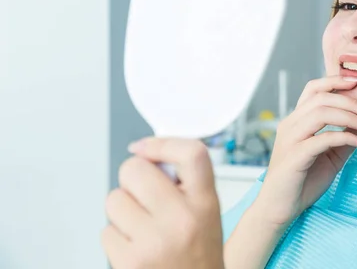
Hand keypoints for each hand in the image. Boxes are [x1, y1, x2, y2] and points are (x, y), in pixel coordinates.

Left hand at [101, 138, 223, 268]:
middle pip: (135, 169)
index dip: (163, 143)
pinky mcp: (131, 262)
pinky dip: (116, 240)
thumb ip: (184, 184)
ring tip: (143, 228)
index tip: (146, 148)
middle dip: (132, 179)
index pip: (192, 153)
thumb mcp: (207, 214)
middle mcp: (182, 219)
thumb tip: (146, 154)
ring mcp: (155, 241)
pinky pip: (106, 232)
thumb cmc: (198, 255)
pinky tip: (136, 249)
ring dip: (122, 212)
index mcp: (206, 202)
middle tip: (143, 195)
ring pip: (114, 199)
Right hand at [254, 75, 356, 226]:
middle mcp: (290, 124)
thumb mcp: (330, 156)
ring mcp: (290, 139)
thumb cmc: (302, 182)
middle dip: (352, 102)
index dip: (335, 81)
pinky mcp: (295, 156)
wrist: (280, 209)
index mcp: (296, 121)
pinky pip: (324, 138)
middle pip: (321, 98)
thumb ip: (344, 139)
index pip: (313, 89)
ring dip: (351, 117)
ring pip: (321, 113)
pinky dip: (347, 137)